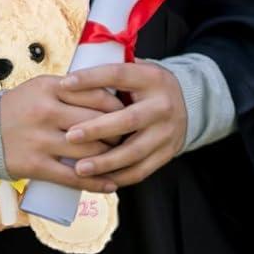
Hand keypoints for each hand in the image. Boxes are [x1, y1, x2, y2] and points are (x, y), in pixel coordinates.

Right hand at [0, 77, 124, 191]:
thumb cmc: (20, 107)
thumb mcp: (43, 86)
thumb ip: (73, 87)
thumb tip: (113, 92)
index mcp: (51, 88)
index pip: (97, 94)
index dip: (118, 106)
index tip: (128, 111)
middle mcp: (46, 112)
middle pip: (97, 122)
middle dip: (118, 131)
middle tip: (129, 136)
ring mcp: (40, 140)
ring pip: (88, 150)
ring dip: (111, 157)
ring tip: (121, 157)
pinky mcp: (35, 165)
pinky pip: (71, 177)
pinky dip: (94, 182)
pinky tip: (110, 185)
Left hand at [61, 62, 188, 188]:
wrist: (188, 105)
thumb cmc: (148, 90)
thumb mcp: (138, 73)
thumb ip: (111, 76)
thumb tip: (70, 79)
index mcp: (152, 79)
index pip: (120, 75)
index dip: (92, 78)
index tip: (65, 84)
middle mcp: (162, 105)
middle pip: (129, 119)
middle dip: (97, 129)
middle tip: (70, 136)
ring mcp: (167, 132)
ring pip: (134, 151)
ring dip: (105, 162)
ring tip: (79, 168)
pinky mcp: (166, 153)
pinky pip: (140, 171)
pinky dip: (117, 177)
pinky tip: (97, 179)